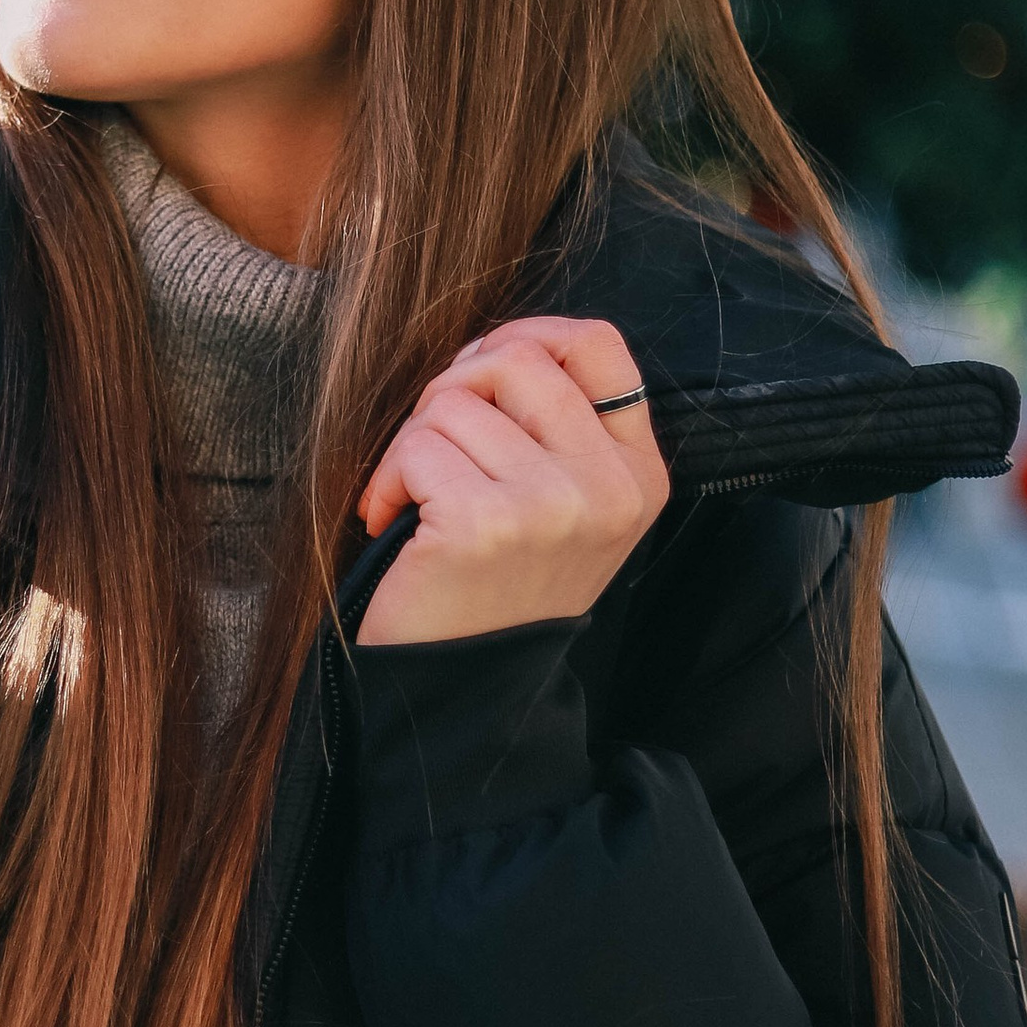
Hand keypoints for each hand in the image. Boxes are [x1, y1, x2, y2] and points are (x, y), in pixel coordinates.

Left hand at [356, 317, 666, 646]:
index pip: (598, 345)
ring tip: (417, 501)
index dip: (528, 336)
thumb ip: (551, 425)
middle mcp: (609, 487)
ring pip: (456, 400)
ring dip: (414, 444)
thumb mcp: (559, 506)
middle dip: (453, 390)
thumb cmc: (494, 586)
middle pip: (517, 358)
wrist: (463, 690)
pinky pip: (417, 447)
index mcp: (638, 475)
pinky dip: (388, 480)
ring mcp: (553, 505)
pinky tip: (392, 522)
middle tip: (432, 448)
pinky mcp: (486, 523)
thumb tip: (498, 344)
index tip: (482, 374)